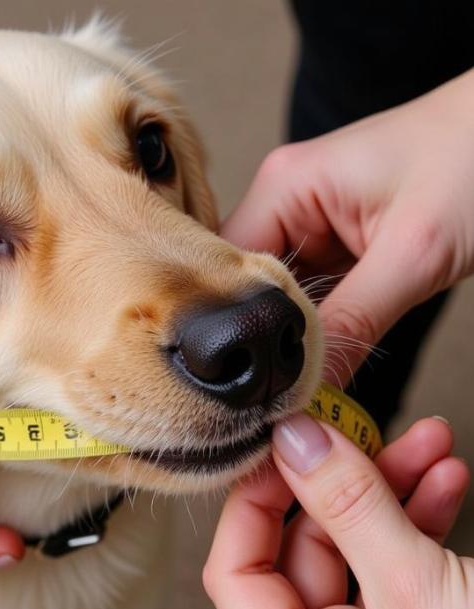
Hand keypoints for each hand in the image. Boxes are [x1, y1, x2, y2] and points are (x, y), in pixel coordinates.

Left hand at [204, 415, 473, 608]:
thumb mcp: (416, 584)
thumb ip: (348, 506)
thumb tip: (294, 444)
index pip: (235, 578)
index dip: (251, 506)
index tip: (278, 450)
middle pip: (303, 555)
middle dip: (342, 486)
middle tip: (364, 432)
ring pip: (358, 553)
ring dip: (390, 493)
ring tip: (428, 443)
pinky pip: (402, 568)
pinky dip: (420, 519)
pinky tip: (446, 479)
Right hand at [222, 69, 473, 375]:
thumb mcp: (413, 254)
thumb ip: (352, 325)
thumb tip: (304, 393)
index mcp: (284, 184)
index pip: (224, 268)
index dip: (231, 329)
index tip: (244, 383)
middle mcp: (286, 201)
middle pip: (241, 288)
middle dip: (257, 339)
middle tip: (264, 395)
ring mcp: (313, 223)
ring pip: (275, 299)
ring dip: (287, 337)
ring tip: (287, 382)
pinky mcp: (340, 243)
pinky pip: (310, 298)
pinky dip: (315, 329)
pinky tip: (316, 357)